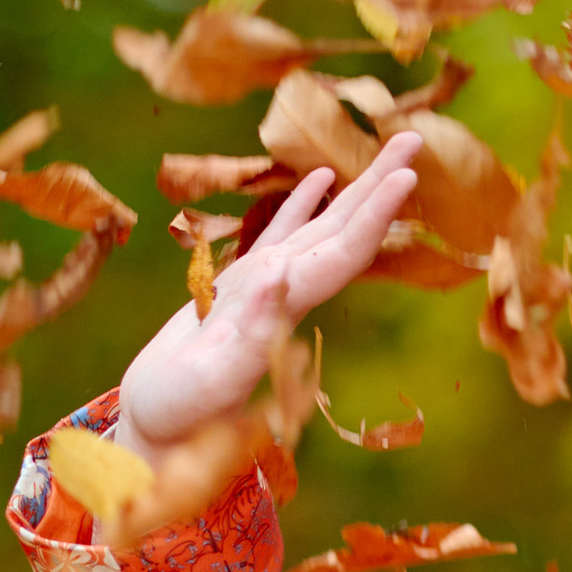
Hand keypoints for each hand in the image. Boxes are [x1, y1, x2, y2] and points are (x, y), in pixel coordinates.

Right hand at [116, 133, 423, 450]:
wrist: (157, 432)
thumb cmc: (179, 415)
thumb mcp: (212, 376)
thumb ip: (248, 329)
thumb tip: (280, 274)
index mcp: (285, 311)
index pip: (343, 254)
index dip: (376, 214)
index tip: (407, 175)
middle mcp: (285, 295)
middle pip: (345, 231)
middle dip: (380, 186)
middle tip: (415, 139)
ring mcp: (264, 288)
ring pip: (319, 226)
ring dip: (354, 189)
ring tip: (387, 147)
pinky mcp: (237, 287)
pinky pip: (279, 234)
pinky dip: (302, 204)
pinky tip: (320, 177)